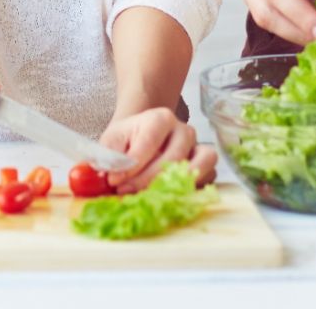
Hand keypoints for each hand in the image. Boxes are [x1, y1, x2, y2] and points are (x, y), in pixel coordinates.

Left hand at [100, 107, 216, 193]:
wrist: (142, 138)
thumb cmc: (128, 141)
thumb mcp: (112, 142)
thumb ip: (107, 156)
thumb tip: (108, 174)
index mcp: (160, 118)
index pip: (150, 140)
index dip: (131, 164)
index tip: (114, 180)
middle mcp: (184, 130)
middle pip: (174, 156)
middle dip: (148, 179)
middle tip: (126, 192)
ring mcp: (198, 148)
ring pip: (201, 164)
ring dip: (177, 184)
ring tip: (152, 196)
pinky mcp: (206, 167)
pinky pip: (208, 178)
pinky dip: (192, 189)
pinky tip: (168, 197)